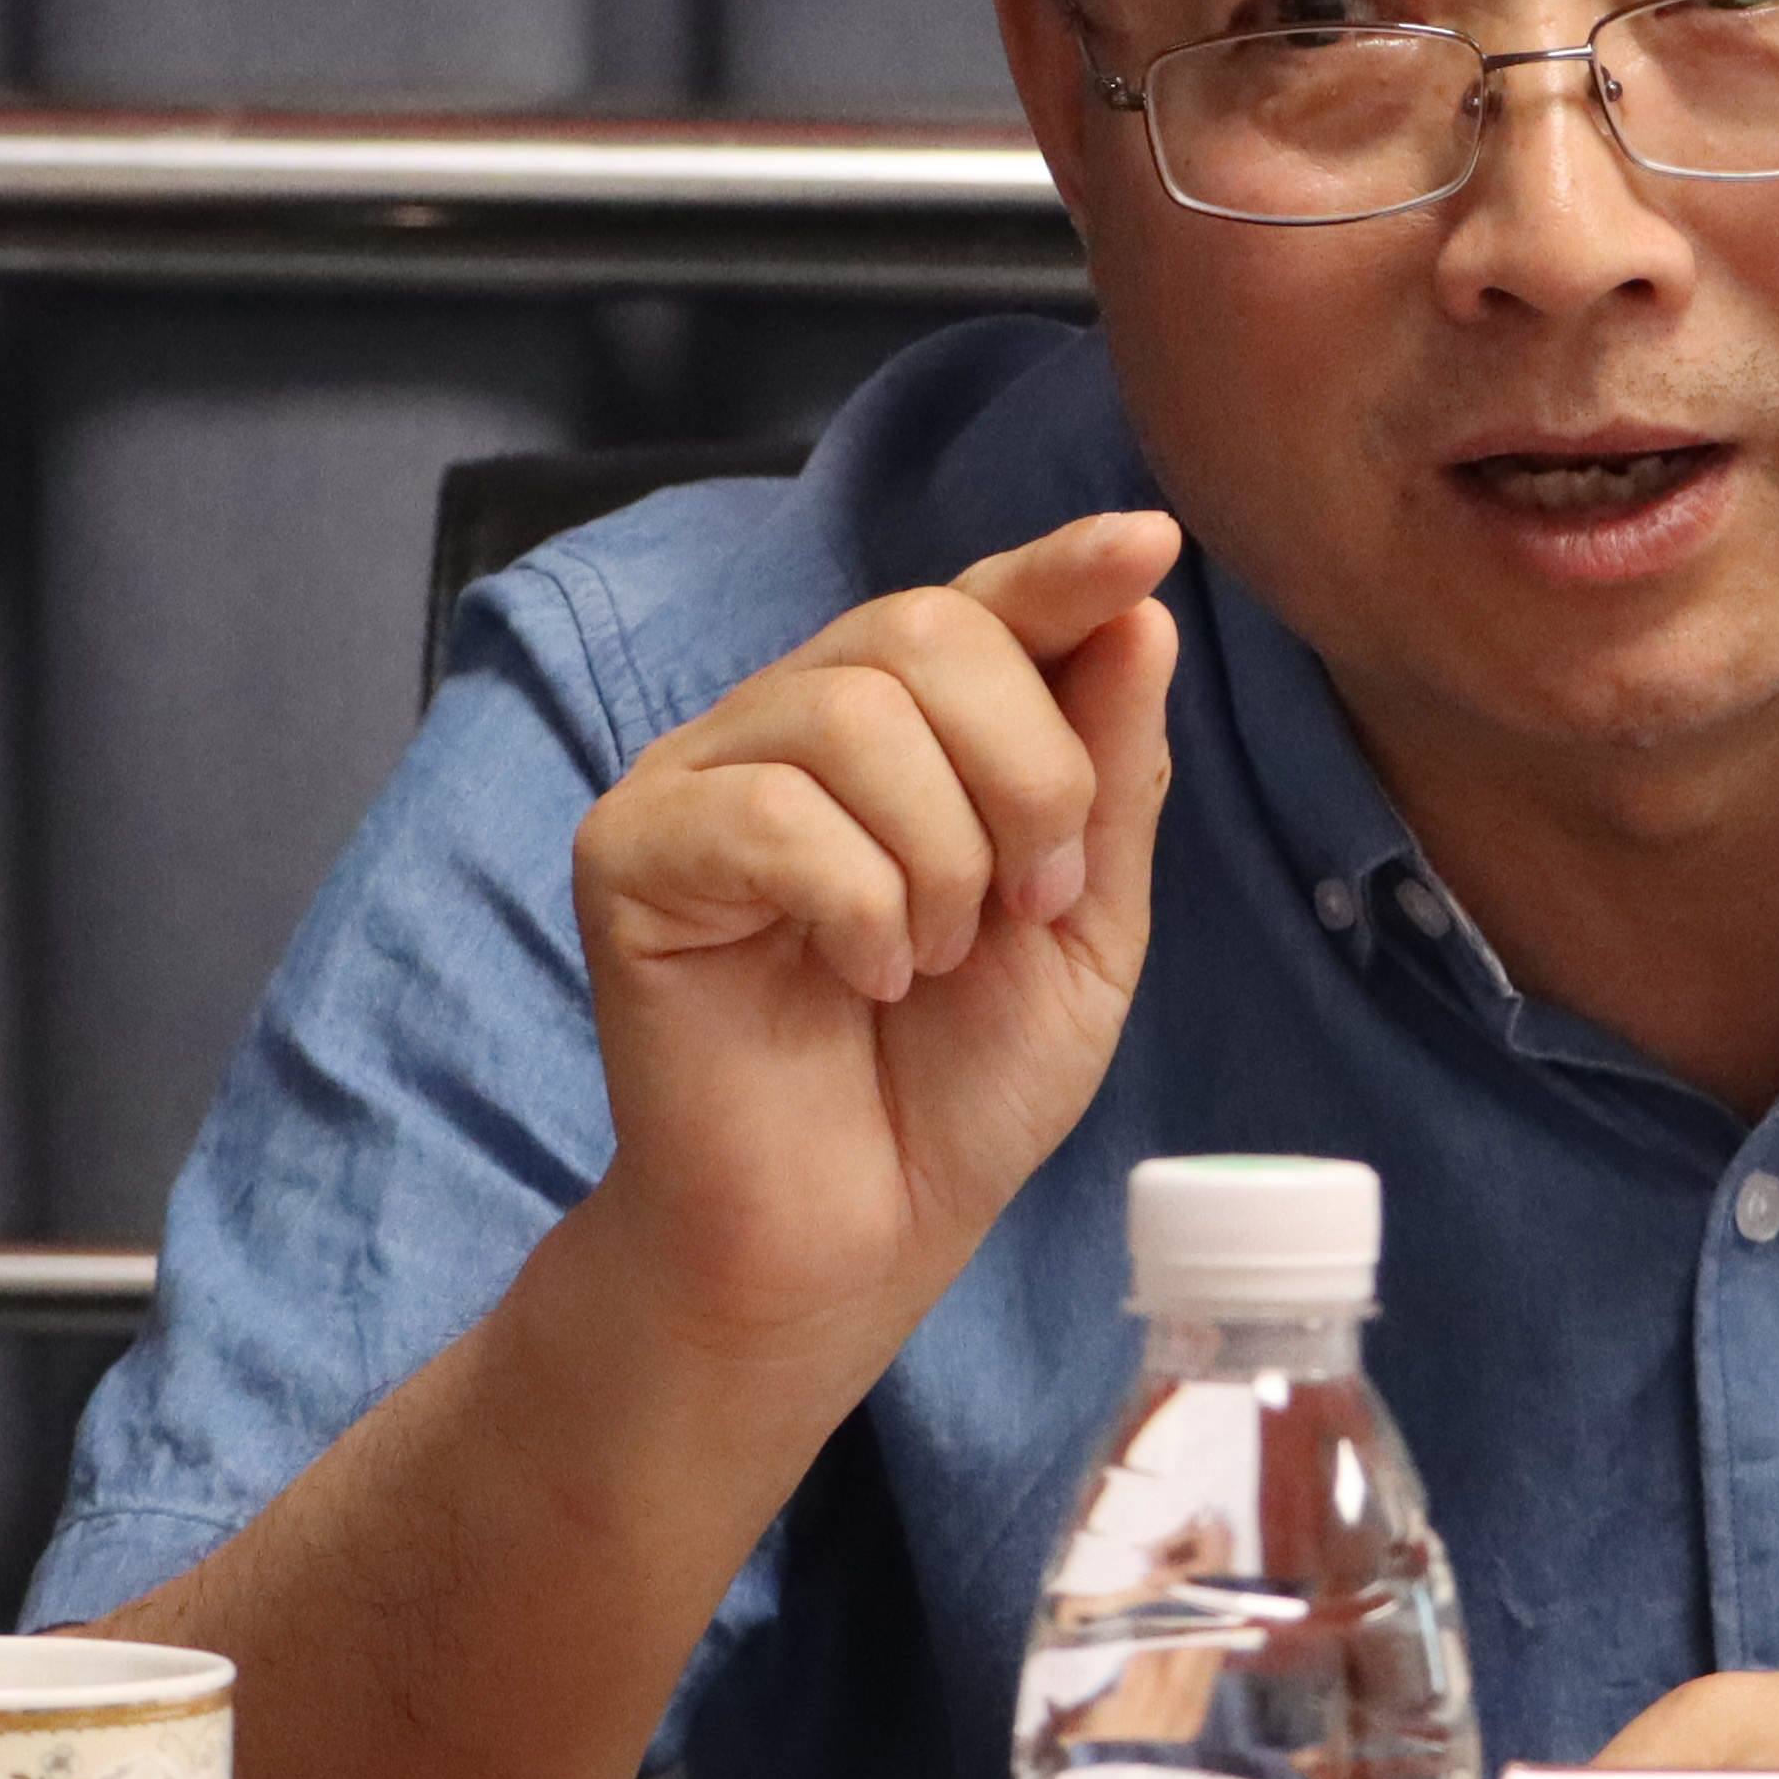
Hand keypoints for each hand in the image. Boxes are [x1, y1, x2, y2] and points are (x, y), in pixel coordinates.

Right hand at [561, 508, 1182, 1385]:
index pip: (984, 603)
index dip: (1062, 570)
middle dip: (1027, 770)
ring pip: (852, 716)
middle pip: (924, 630)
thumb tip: (1138, 615)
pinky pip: (770, 811)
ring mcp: (701, 778)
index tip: (1148, 544)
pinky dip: (855, 904)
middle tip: (1031, 905)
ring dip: (942, 858)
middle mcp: (794, 722)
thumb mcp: (1083, 932)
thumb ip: (1108, 781)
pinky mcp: (630, 851)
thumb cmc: (954, 1088)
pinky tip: (862, 977)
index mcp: (910, 728)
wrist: (847, 1235)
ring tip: (932, 963)